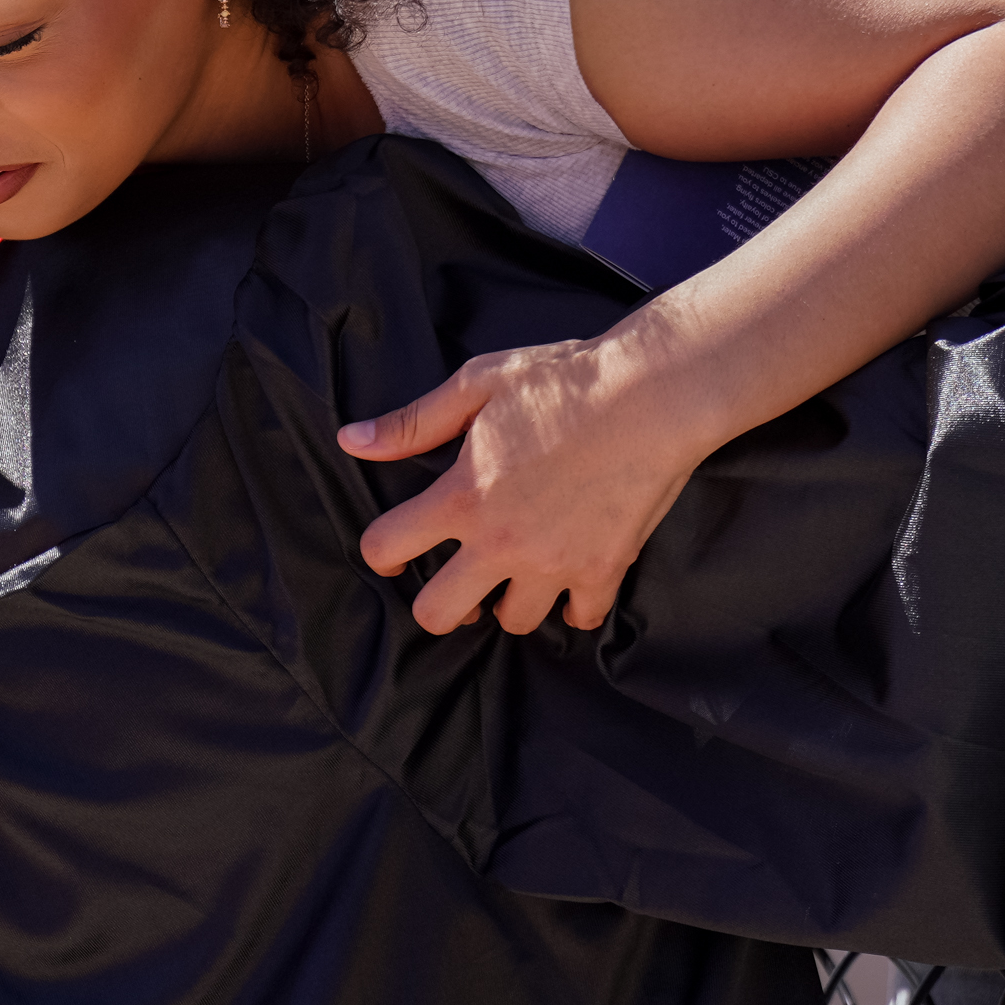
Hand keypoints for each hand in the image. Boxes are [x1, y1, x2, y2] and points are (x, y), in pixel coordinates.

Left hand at [344, 333, 718, 635]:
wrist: (653, 393)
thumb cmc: (564, 380)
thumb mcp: (478, 385)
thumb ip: (413, 423)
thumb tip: (351, 440)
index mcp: (461, 497)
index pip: (387, 547)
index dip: (380, 550)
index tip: (394, 547)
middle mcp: (501, 542)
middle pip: (439, 615)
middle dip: (439, 601)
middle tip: (456, 578)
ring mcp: (554, 564)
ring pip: (512, 623)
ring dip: (508, 602)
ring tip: (516, 573)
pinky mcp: (603, 570)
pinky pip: (579, 619)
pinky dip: (572, 605)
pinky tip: (570, 578)